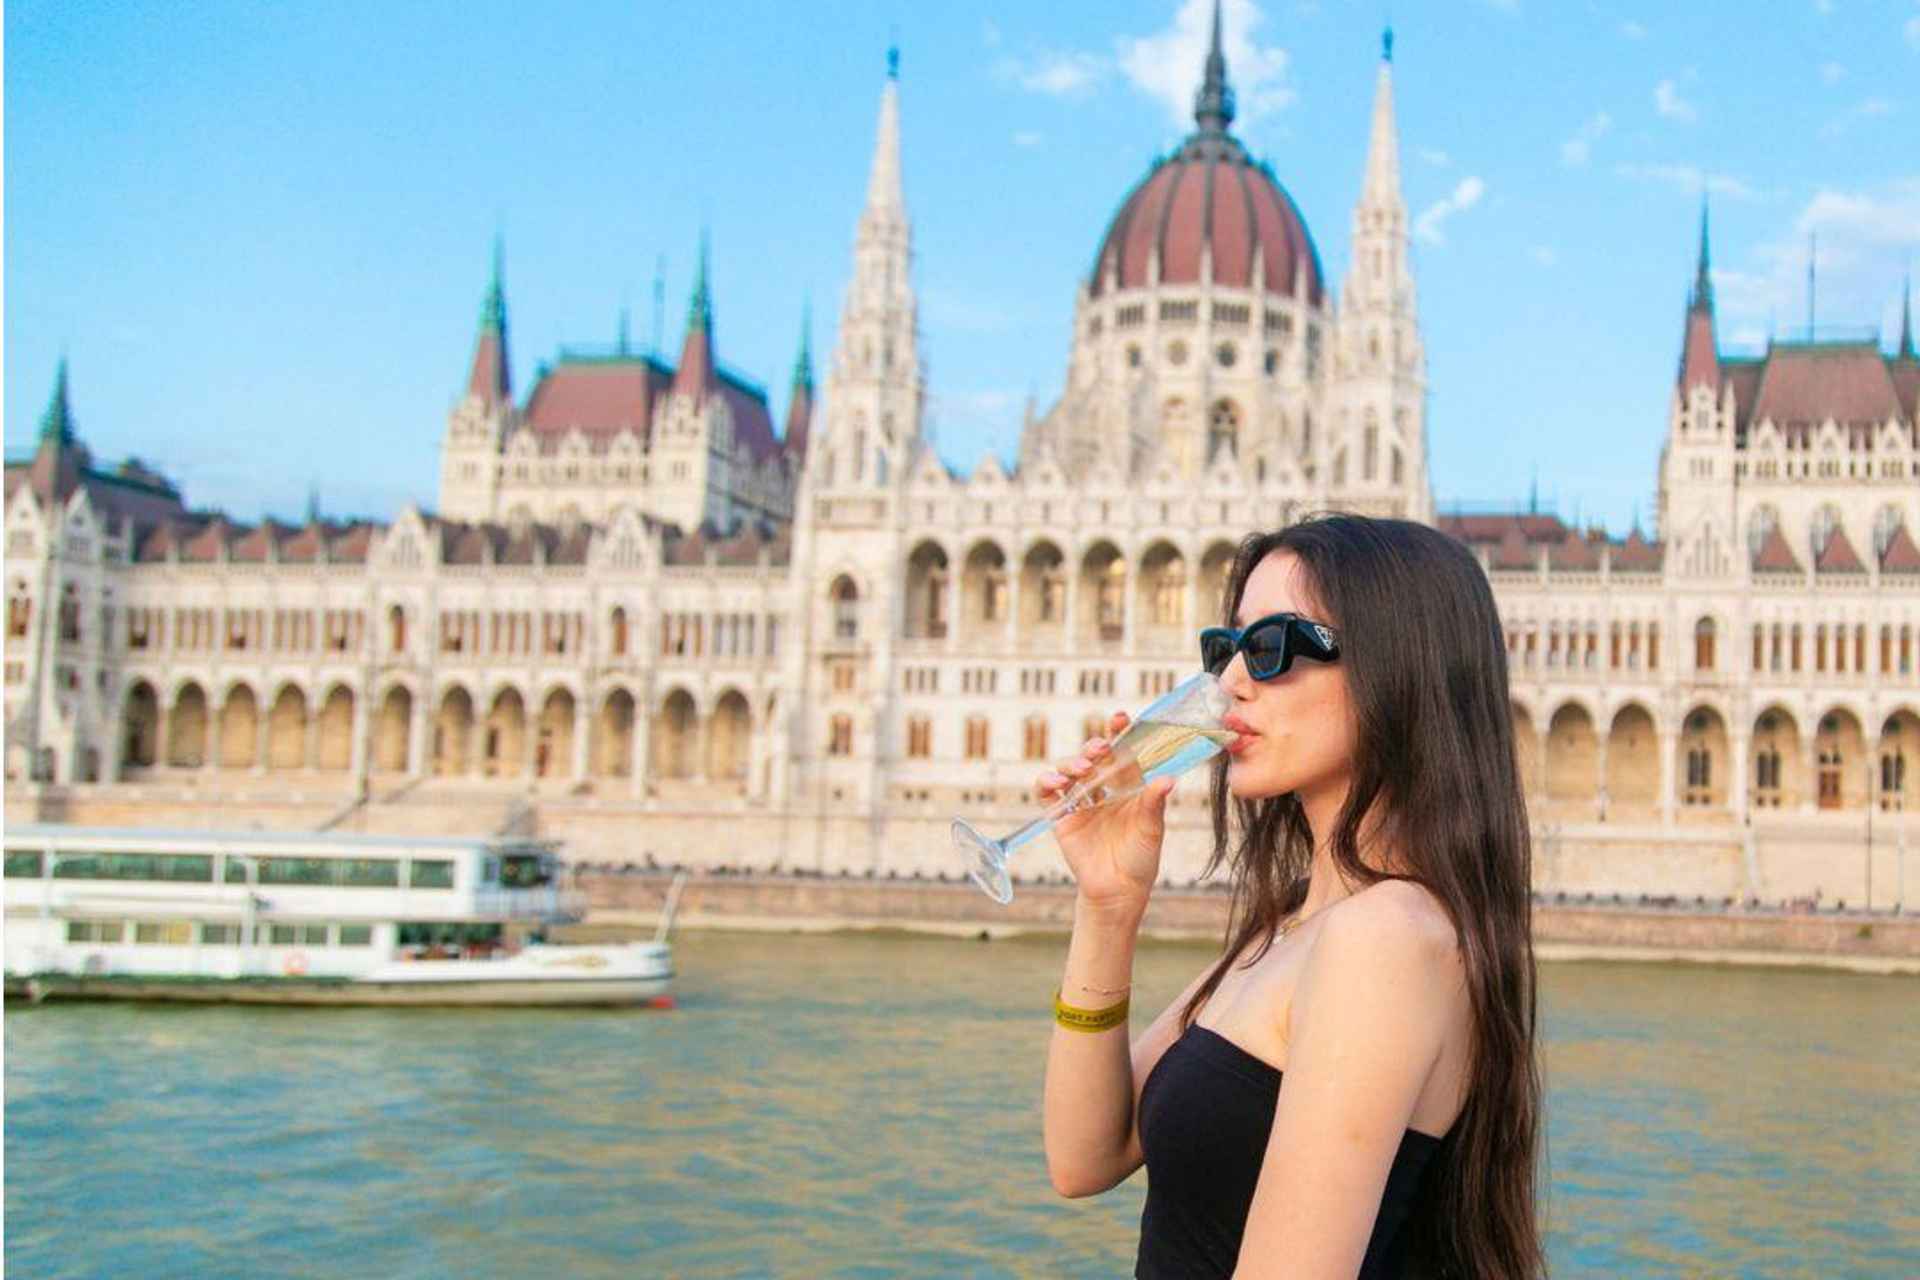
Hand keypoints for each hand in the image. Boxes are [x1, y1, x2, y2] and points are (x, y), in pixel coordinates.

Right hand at [1034, 710, 1175, 920]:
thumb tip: (1169, 780)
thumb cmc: (1141, 860)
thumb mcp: (1151, 830)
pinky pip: (1047, 793)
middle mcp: (1103, 789)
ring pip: (1070, 769)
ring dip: (1073, 763)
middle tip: (1102, 747)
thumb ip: (1154, 804)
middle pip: (1093, 757)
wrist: (1118, 891)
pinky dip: (1046, 782)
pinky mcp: (1061, 817)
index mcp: (1128, 786)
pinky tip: (1055, 782)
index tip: (1120, 719)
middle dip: (1095, 746)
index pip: (1122, 752)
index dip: (1119, 733)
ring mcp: (1081, 802)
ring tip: (1084, 770)